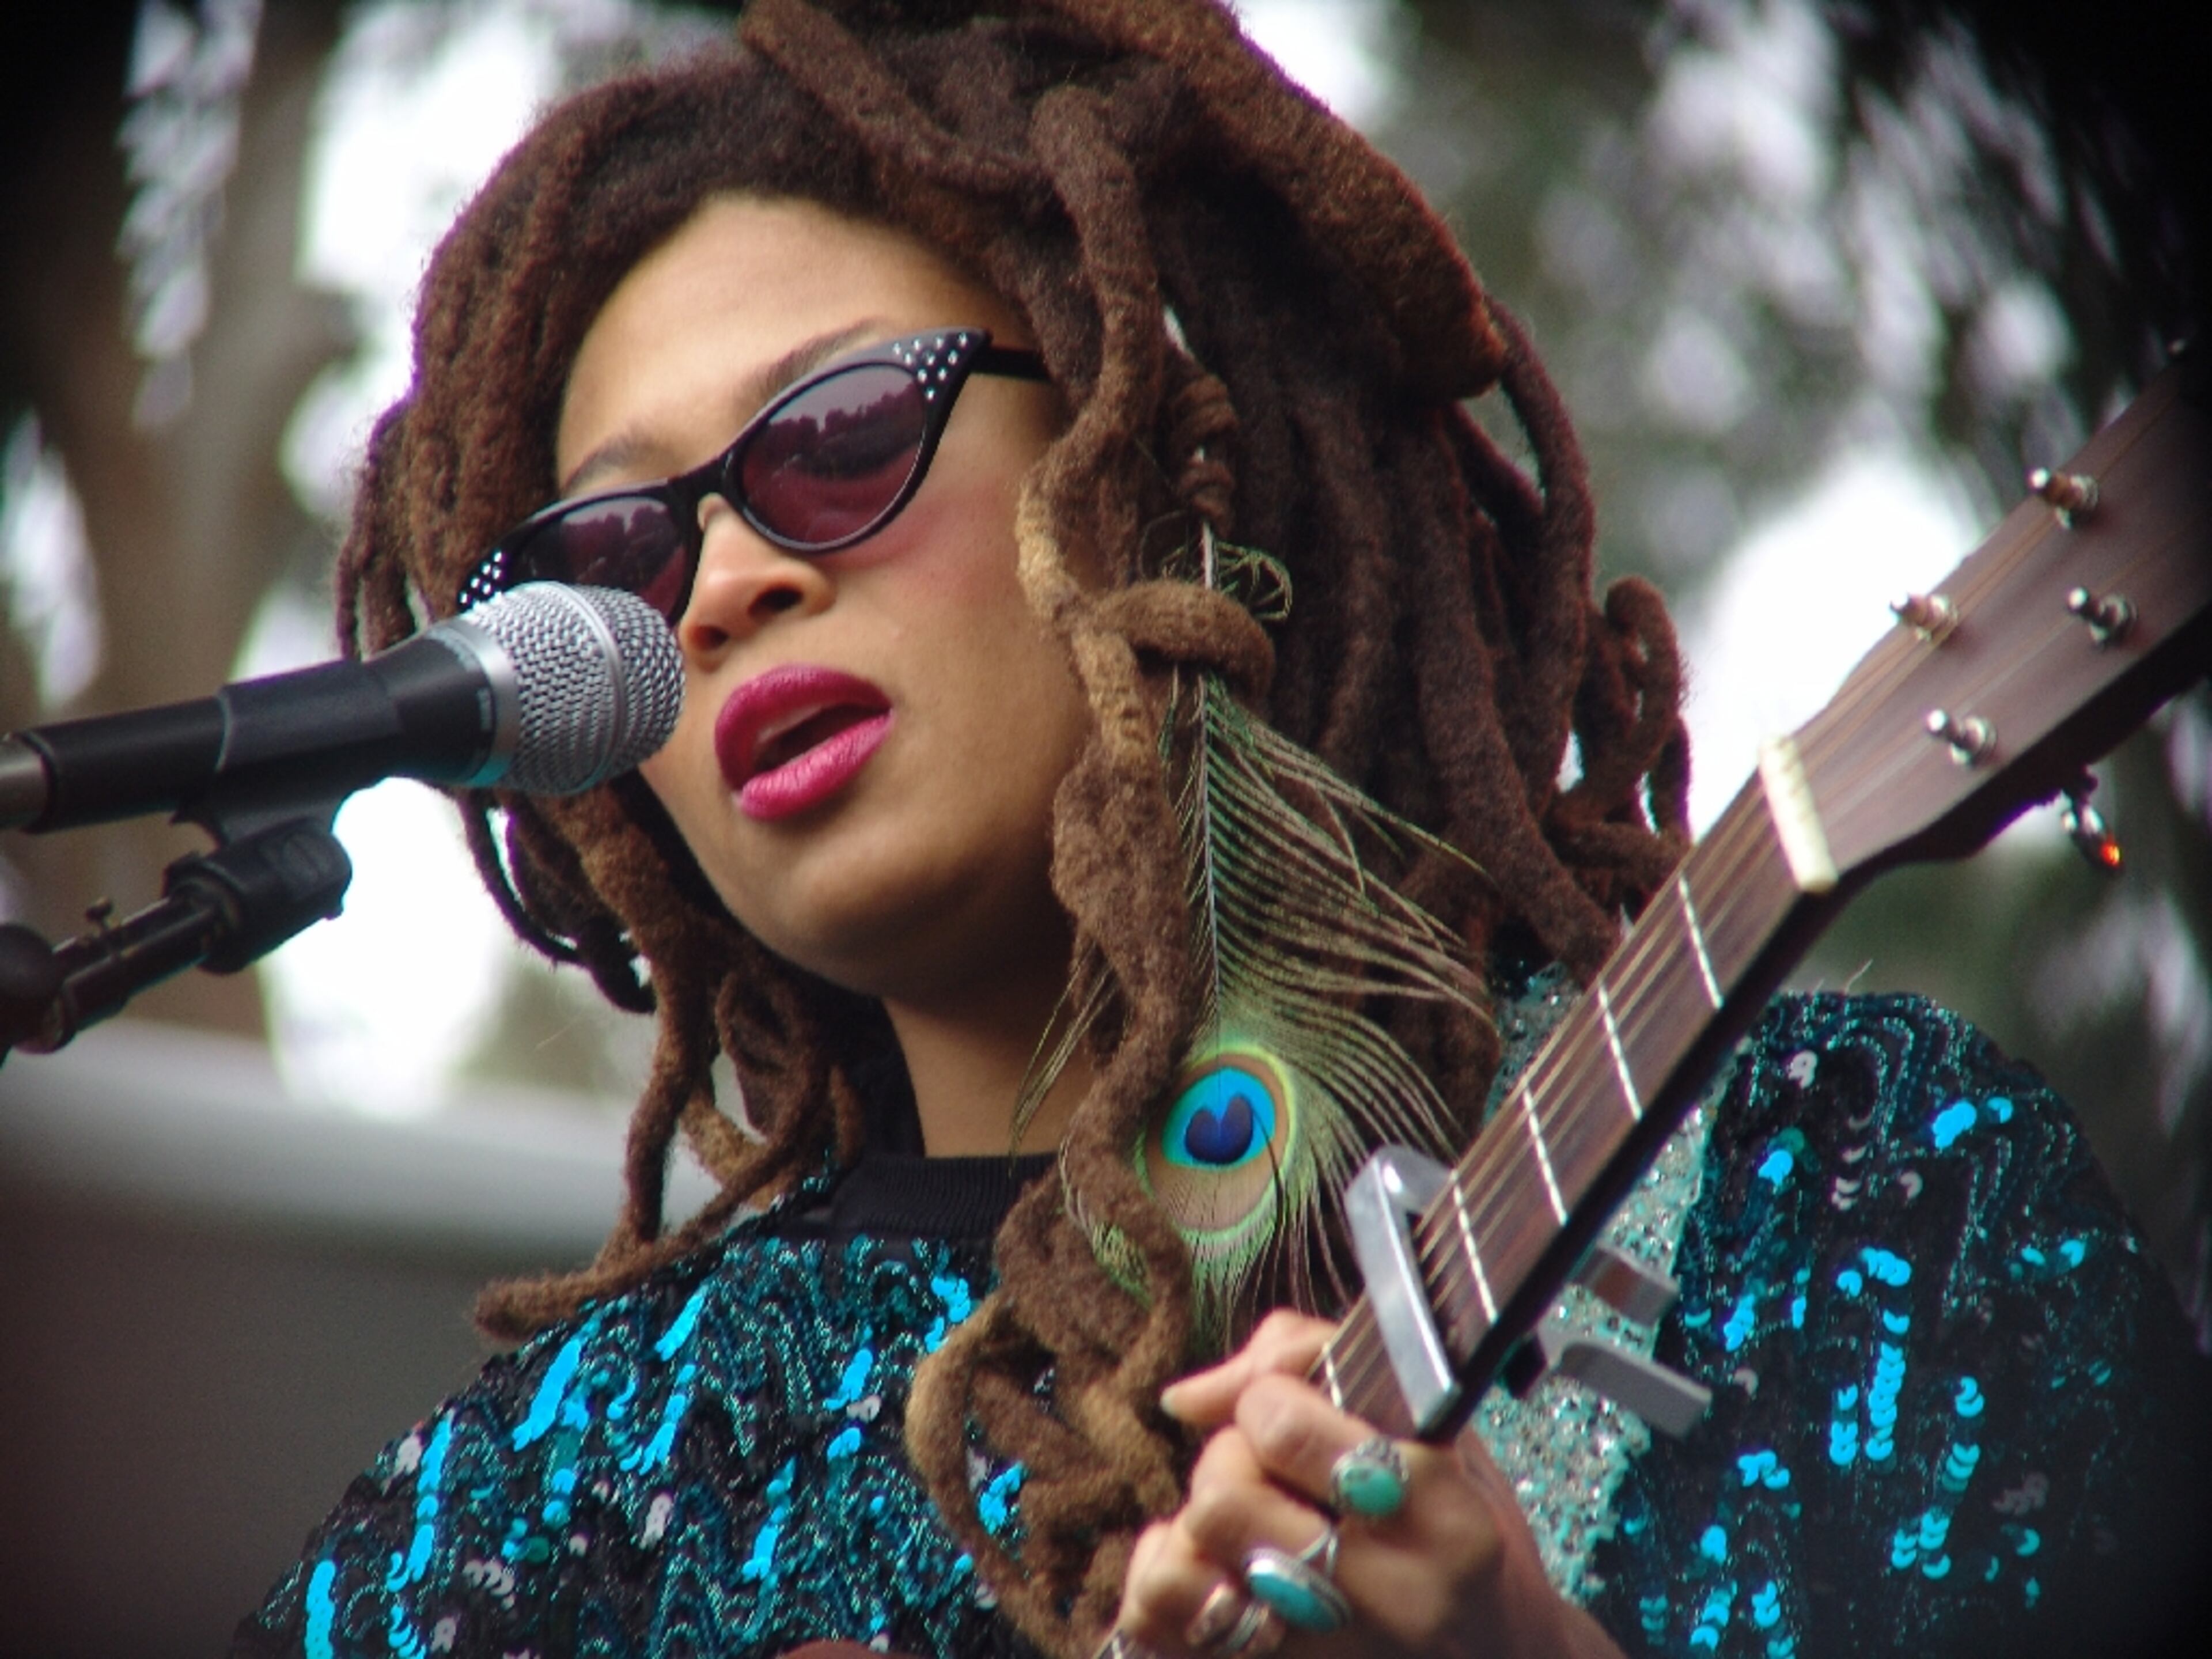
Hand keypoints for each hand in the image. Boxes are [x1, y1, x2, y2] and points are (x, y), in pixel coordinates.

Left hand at [1112, 1312, 1624, 1658]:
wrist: (1504, 1656)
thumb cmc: (1457, 1525)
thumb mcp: (1428, 1422)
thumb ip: (1307, 1360)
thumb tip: (1185, 1398)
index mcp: (1441, 1517)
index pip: (1283, 1429)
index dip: (1264, 1400)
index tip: (1287, 1410)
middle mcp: (1390, 1602)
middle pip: (1222, 1499)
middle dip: (1228, 1463)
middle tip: (1266, 1472)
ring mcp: (1331, 1657)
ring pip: (1181, 1576)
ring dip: (1192, 1532)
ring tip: (1238, 1525)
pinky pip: (1160, 1626)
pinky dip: (1164, 1578)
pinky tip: (1211, 1567)